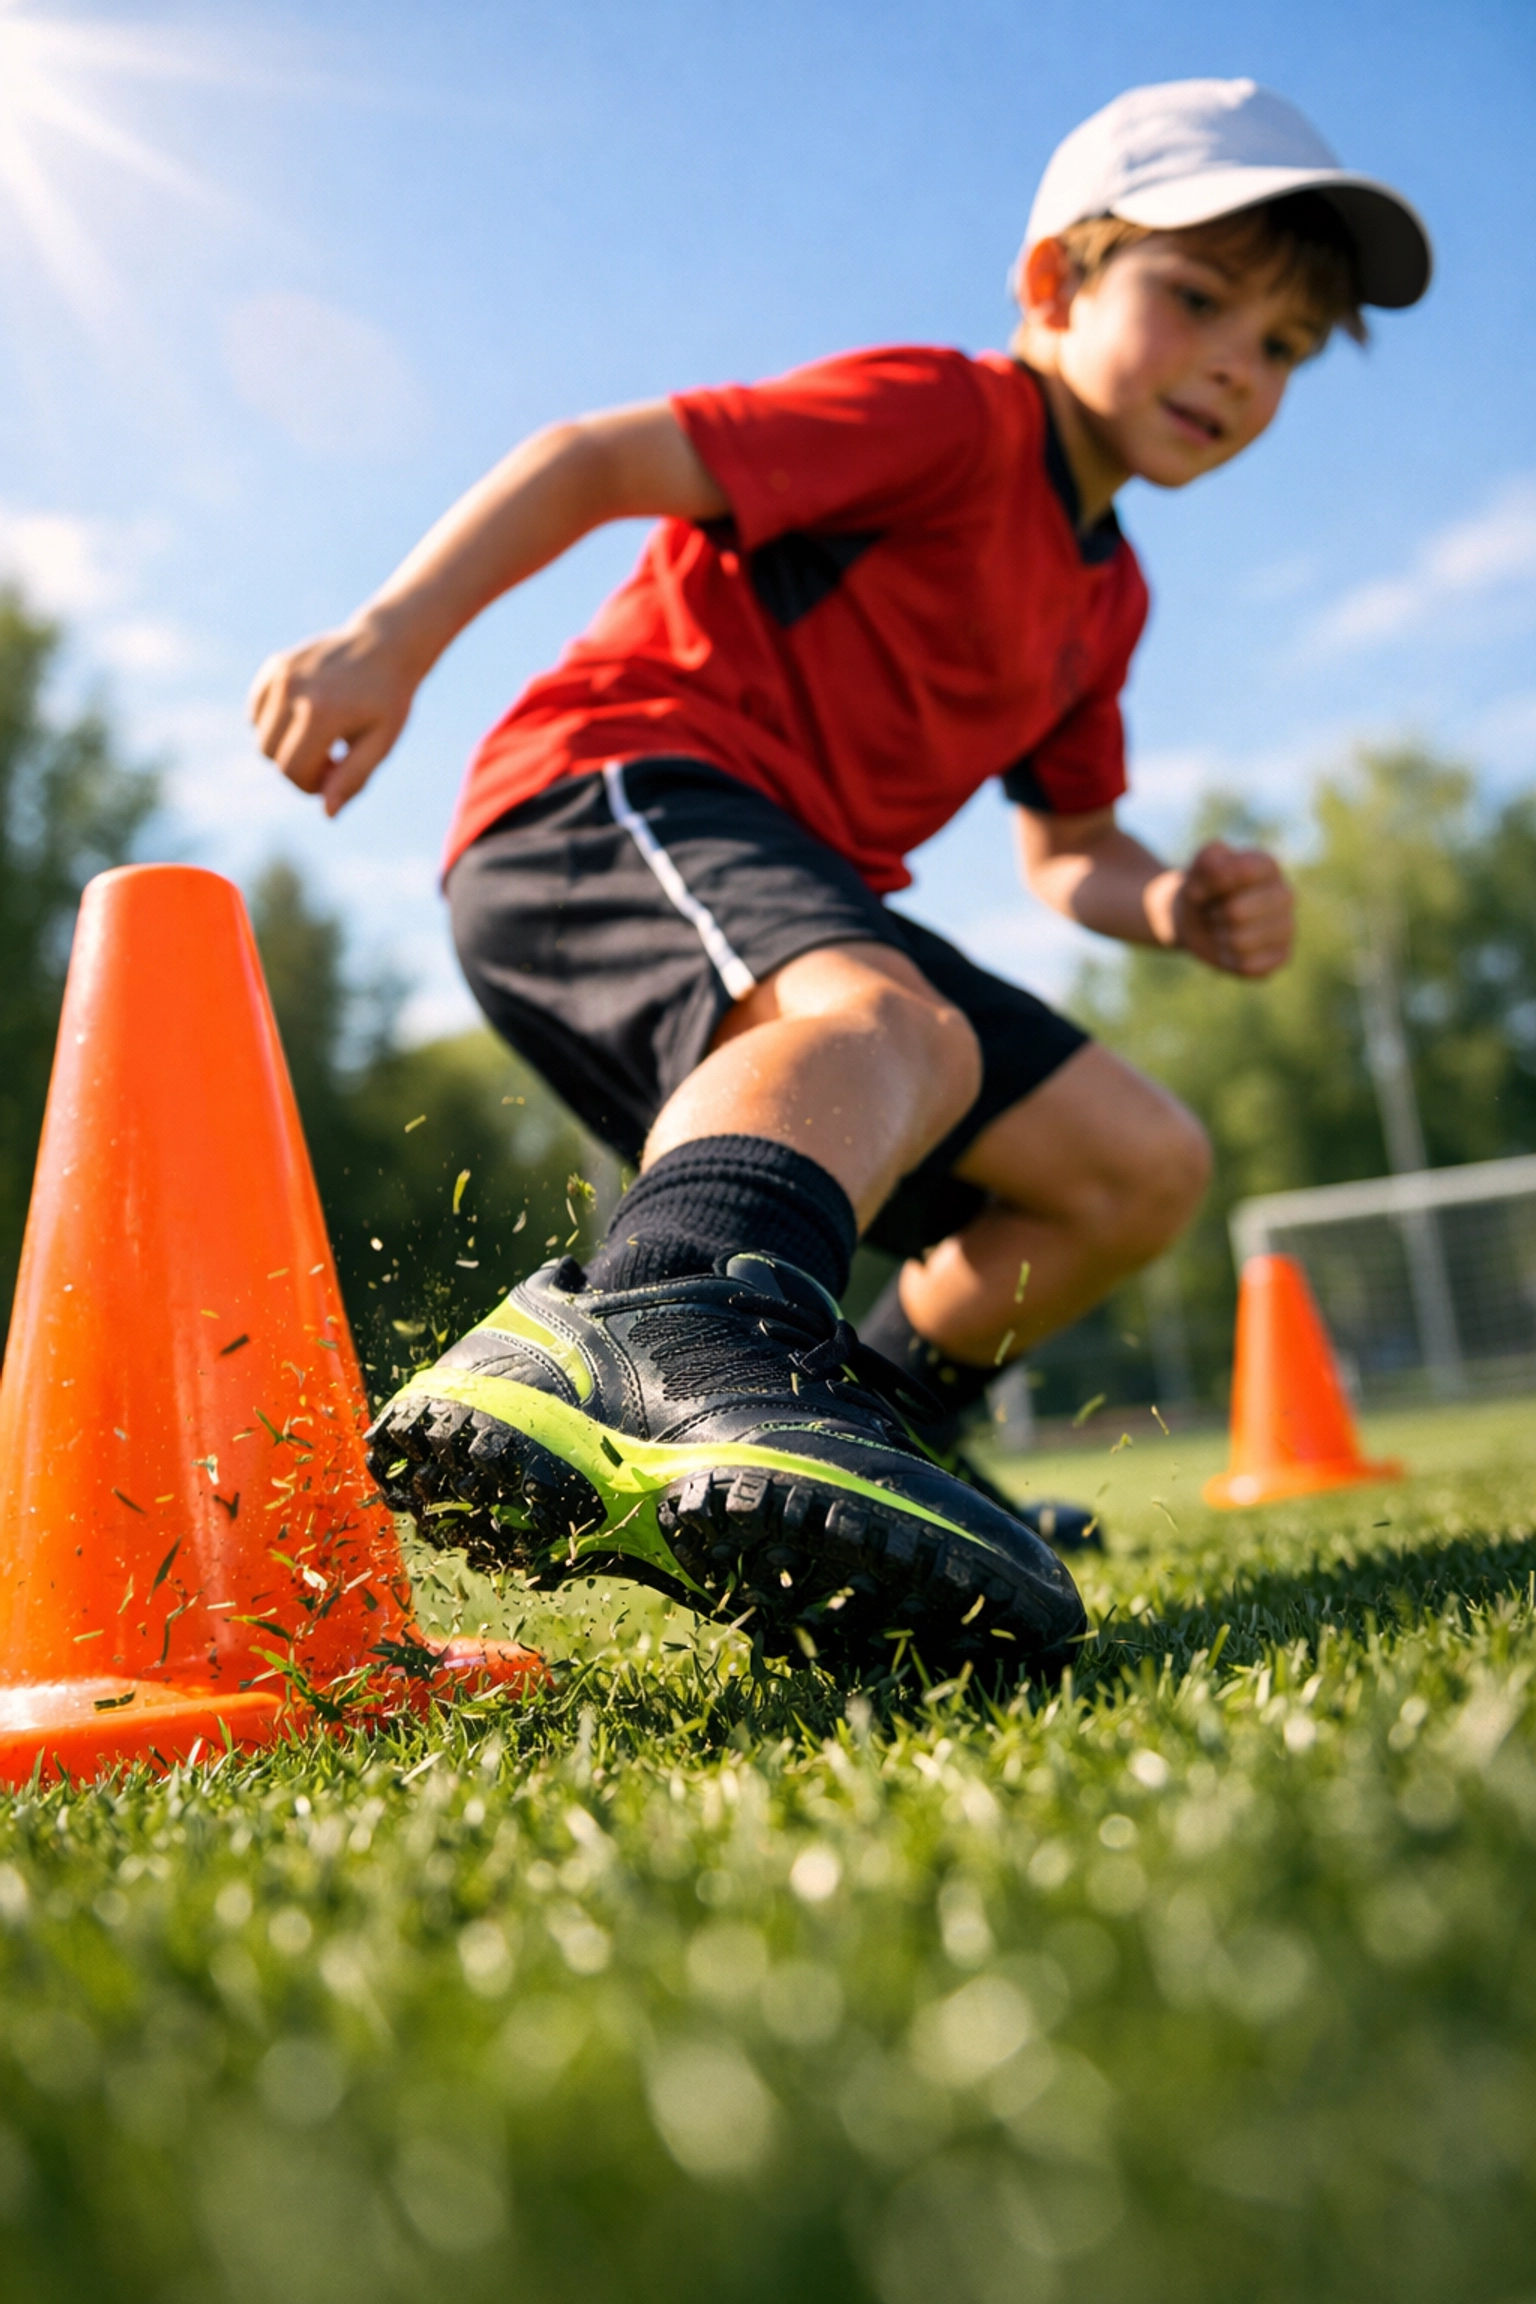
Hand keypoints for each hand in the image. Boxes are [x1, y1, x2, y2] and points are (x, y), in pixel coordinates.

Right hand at [248, 619, 417, 817]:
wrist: (385, 647)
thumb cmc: (387, 702)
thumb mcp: (380, 744)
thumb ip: (353, 779)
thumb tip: (327, 813)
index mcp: (322, 713)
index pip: (293, 771)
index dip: (311, 785)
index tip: (336, 775)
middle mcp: (294, 691)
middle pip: (271, 756)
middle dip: (299, 767)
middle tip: (333, 758)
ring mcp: (282, 675)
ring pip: (261, 736)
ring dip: (286, 747)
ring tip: (321, 738)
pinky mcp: (276, 665)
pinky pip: (257, 712)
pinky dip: (275, 723)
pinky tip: (305, 717)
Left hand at [1170, 840, 1293, 976]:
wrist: (1196, 919)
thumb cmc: (1202, 889)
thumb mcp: (1197, 867)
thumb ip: (1209, 859)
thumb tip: (1223, 873)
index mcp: (1267, 866)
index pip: (1242, 872)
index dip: (1211, 884)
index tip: (1201, 888)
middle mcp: (1284, 894)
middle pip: (1236, 912)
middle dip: (1213, 915)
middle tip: (1214, 912)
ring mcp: (1287, 926)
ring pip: (1240, 942)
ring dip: (1219, 938)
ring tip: (1222, 929)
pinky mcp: (1282, 955)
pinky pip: (1248, 965)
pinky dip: (1229, 960)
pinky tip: (1231, 948)